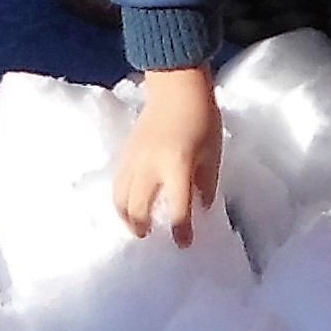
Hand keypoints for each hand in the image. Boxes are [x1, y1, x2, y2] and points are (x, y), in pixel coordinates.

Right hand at [113, 67, 222, 246]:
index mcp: (178, 166)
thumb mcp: (213, 153)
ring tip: (137, 226)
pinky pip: (117, 184)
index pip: (177, 209)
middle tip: (151, 235)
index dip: (181, 231)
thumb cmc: (201, 118)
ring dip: (127, 217)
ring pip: (121, 199)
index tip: (184, 244)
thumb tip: (200, 208)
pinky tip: (129, 205)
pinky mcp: (125, 154)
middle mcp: (150, 166)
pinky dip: (121, 200)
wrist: (175, 86)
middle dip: (143, 227)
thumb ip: (206, 183)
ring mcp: (133, 160)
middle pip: (139, 208)